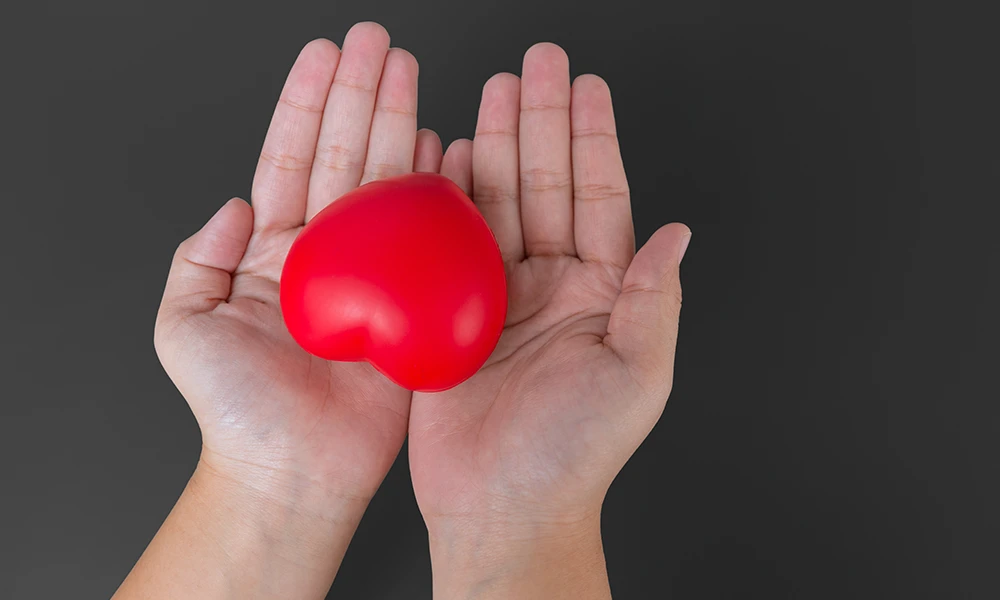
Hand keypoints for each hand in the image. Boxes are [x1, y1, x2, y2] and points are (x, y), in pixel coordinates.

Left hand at [130, 23, 443, 598]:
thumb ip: (196, 259)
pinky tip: (449, 148)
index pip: (293, 158)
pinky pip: (431, 240)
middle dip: (361, 94)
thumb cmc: (235, 413)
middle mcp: (328, 254)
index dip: (307, 104)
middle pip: (346, 156)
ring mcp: (375, 276)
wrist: (291, 472)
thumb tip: (230, 205)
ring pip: (389, 185)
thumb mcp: (185, 327)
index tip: (325, 53)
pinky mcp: (414, 305)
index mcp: (274, 253)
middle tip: (378, 41)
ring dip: (401, 125)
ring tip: (411, 72)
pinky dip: (441, 192)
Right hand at [408, 43, 690, 597]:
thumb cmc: (573, 455)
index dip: (593, 140)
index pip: (598, 199)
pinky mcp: (447, 314)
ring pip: (497, 203)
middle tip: (538, 64)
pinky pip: (447, 243)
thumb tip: (678, 234)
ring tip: (494, 91)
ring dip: (495, 145)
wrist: (501, 506)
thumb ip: (652, 300)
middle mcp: (549, 286)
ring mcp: (496, 296)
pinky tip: (447, 155)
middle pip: (545, 185)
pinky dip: (446, 197)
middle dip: (542, 122)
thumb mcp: (637, 376)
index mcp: (597, 294)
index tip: (589, 87)